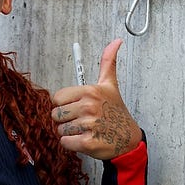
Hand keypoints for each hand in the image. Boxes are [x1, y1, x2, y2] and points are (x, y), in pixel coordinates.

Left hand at [49, 39, 140, 159]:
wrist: (128, 138)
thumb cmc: (116, 111)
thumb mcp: (110, 85)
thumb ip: (108, 62)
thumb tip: (116, 41)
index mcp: (90, 91)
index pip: (57, 98)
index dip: (65, 104)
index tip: (77, 107)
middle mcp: (89, 106)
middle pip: (56, 114)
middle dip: (66, 119)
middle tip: (82, 120)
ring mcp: (88, 125)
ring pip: (60, 130)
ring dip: (70, 133)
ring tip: (86, 130)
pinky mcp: (87, 143)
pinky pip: (65, 143)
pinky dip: (72, 144)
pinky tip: (85, 139)